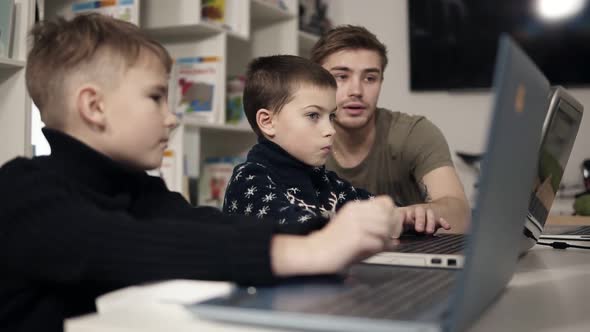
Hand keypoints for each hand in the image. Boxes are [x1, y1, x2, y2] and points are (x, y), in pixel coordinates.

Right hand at [270, 196, 402, 275]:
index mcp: (355, 207)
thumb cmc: (334, 244)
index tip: (391, 226)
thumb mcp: (355, 232)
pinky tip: (372, 251)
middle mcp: (357, 212)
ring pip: (386, 226)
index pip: (386, 201)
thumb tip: (396, 241)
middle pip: (389, 212)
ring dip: (387, 238)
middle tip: (390, 238)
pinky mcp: (356, 237)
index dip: (392, 213)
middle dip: (394, 226)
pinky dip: (380, 248)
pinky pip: (379, 241)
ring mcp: (356, 223)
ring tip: (380, 245)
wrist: (316, 251)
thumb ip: (376, 234)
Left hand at [398, 204, 450, 234]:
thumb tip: (393, 240)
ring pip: (430, 213)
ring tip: (429, 231)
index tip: (406, 224)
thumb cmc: (402, 225)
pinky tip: (446, 227)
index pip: (405, 212)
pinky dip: (443, 222)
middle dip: (420, 220)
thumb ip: (394, 233)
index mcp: (405, 214)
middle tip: (419, 230)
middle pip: (419, 211)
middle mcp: (416, 213)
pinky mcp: (434, 221)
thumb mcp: (396, 228)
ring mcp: (426, 216)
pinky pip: (440, 219)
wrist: (411, 222)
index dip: (405, 217)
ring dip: (431, 222)